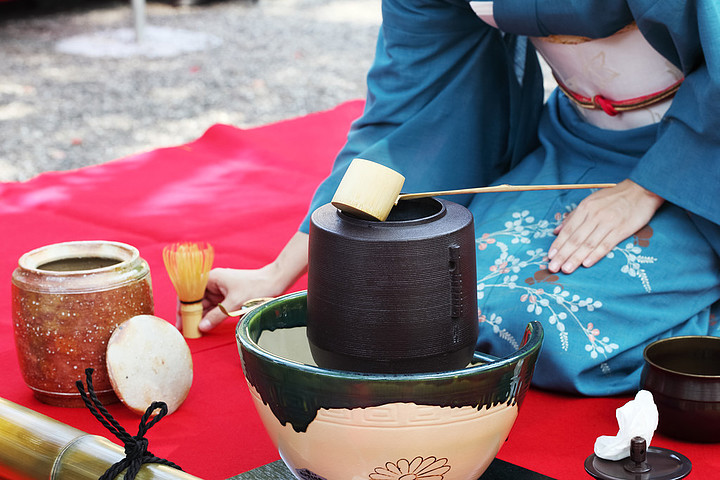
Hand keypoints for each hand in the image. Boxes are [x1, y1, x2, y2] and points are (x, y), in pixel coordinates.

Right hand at [182, 232, 308, 331]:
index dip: (183, 307)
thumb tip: (201, 327)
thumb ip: (217, 316)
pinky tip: (206, 327)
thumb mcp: (234, 303)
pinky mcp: (228, 297)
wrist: (274, 282)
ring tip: (194, 332)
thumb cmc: (255, 288)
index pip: (189, 293)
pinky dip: (210, 317)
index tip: (180, 321)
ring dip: (201, 317)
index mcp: (211, 278)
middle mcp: (213, 283)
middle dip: (191, 315)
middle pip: (196, 301)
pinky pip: (215, 308)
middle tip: (187, 331)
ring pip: (206, 306)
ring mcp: (220, 290)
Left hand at [547, 179, 663, 273]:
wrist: (642, 190)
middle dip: (562, 255)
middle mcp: (594, 216)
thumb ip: (573, 217)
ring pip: (588, 244)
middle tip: (553, 267)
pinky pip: (606, 244)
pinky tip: (586, 263)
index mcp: (585, 208)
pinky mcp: (621, 230)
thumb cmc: (614, 197)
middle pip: (575, 239)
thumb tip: (556, 230)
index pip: (568, 230)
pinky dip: (595, 255)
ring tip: (566, 269)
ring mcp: (608, 223)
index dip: (558, 244)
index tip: (549, 256)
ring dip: (576, 258)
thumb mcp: (590, 201)